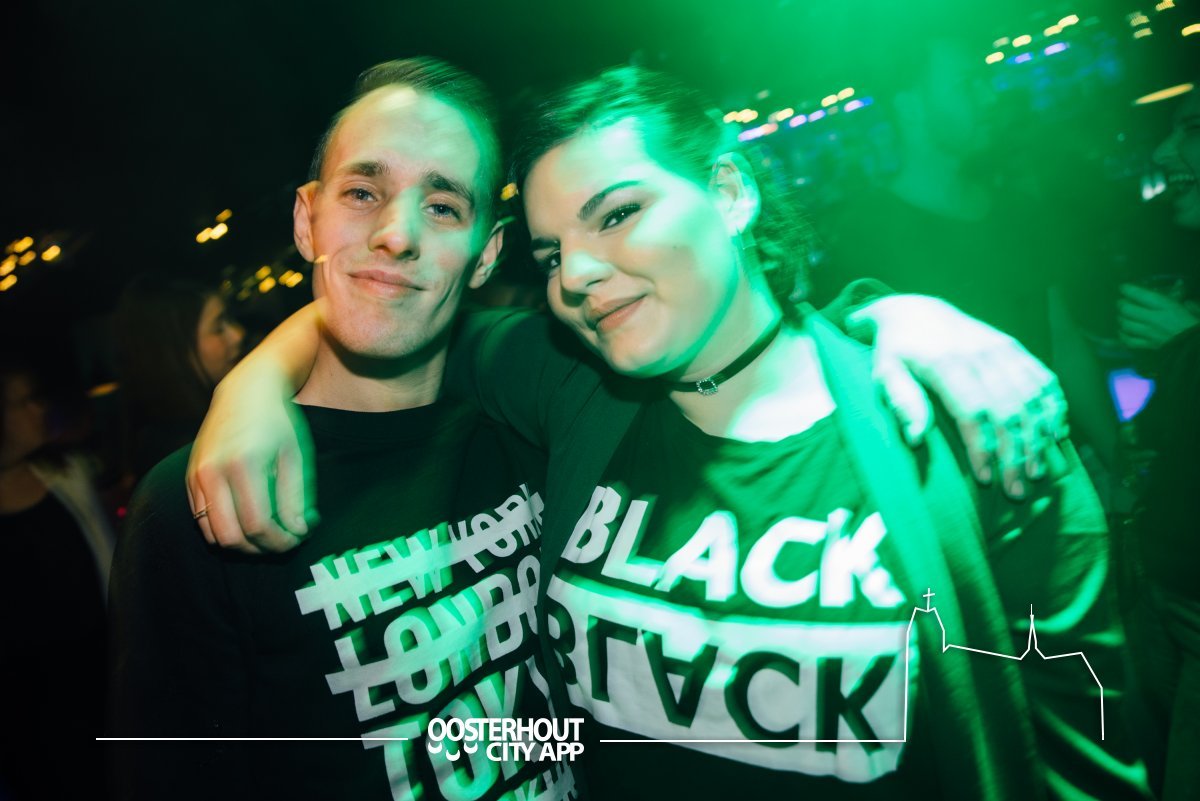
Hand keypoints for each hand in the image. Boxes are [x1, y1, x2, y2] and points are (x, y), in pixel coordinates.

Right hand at [186, 364, 316, 552]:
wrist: (246, 391)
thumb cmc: (279, 422)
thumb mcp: (297, 456)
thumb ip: (297, 497)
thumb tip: (299, 532)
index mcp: (244, 465)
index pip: (258, 525)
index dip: (280, 541)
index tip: (298, 539)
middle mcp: (213, 472)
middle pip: (231, 537)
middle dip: (261, 549)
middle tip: (284, 541)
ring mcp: (196, 476)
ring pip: (212, 533)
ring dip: (242, 543)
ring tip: (268, 533)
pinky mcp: (190, 478)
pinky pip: (201, 519)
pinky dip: (225, 529)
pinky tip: (248, 520)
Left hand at [849, 295, 1067, 498]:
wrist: (916, 310)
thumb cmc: (897, 351)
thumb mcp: (885, 374)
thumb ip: (902, 402)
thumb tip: (915, 439)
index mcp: (945, 362)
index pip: (972, 411)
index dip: (982, 447)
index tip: (985, 479)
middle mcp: (980, 354)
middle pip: (1008, 410)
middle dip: (1015, 454)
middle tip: (1016, 491)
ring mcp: (1002, 349)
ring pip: (1032, 398)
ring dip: (1039, 438)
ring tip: (1037, 473)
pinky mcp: (1015, 348)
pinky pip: (1044, 379)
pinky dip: (1055, 407)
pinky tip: (1056, 435)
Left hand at [1118, 283, 1199, 350]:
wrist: (1198, 347)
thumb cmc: (1195, 324)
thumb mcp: (1191, 307)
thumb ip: (1181, 296)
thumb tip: (1178, 283)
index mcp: (1166, 306)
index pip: (1140, 295)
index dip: (1128, 290)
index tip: (1123, 288)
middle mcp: (1154, 319)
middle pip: (1127, 310)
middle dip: (1121, 304)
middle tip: (1122, 302)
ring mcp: (1150, 333)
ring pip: (1125, 325)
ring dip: (1121, 319)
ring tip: (1122, 315)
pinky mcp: (1149, 346)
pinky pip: (1129, 341)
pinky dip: (1123, 335)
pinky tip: (1123, 331)